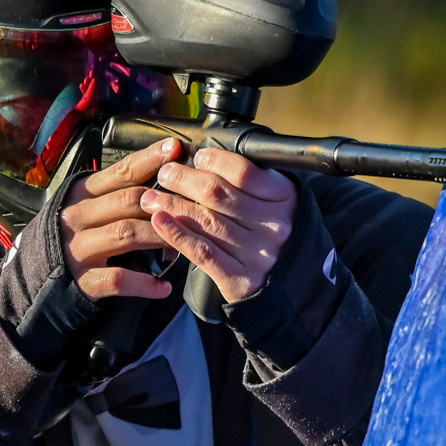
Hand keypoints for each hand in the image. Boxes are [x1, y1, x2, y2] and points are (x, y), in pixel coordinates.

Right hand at [59, 138, 182, 300]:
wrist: (36, 273)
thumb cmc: (73, 232)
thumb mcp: (86, 204)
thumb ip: (116, 190)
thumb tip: (163, 171)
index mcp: (82, 193)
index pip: (121, 172)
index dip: (150, 159)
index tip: (175, 147)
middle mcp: (79, 217)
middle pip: (128, 201)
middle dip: (165, 201)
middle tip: (194, 204)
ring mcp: (79, 249)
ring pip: (127, 235)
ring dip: (161, 236)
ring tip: (185, 242)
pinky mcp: (83, 280)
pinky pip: (119, 279)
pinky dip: (145, 284)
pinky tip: (164, 287)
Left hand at [140, 147, 294, 303]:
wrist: (294, 288)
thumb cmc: (274, 234)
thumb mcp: (276, 202)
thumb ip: (250, 182)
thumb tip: (204, 161)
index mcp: (285, 198)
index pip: (244, 172)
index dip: (214, 162)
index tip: (196, 157)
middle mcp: (274, 225)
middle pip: (218, 194)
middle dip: (183, 180)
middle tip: (165, 174)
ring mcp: (258, 253)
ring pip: (206, 221)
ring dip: (172, 205)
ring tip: (151, 198)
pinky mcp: (240, 279)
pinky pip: (202, 252)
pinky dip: (177, 234)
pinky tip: (159, 222)